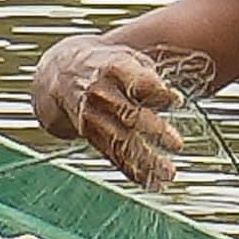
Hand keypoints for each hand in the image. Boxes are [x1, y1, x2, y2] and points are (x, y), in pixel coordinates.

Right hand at [42, 38, 185, 189]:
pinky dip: (133, 170)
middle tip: (177, 143)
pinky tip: (152, 181)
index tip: (177, 99)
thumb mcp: (126, 57)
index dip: (155, 90)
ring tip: (169, 172)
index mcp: (112, 67)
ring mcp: (93, 117)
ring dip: (146, 160)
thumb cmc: (105, 64)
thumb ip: (148, 77)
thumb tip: (170, 100)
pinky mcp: (92, 136)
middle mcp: (99, 94)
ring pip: (121, 141)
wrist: (60, 75)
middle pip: (127, 114)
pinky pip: (113, 155)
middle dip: (153, 130)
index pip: (135, 80)